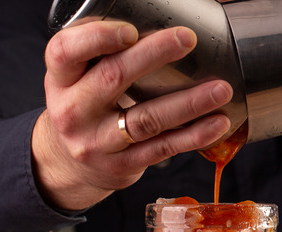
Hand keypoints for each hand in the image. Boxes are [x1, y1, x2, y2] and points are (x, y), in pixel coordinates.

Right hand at [32, 21, 232, 209]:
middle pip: (113, 78)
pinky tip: (217, 123)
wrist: (69, 165)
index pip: (66, 52)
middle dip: (154, 55)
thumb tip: (160, 15)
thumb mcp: (77, 77)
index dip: (98, 38)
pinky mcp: (122, 165)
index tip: (131, 30)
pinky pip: (163, 148)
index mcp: (61, 79)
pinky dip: (193, 136)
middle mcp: (74, 111)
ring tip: (221, 89)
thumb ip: (104, 52)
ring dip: (188, 103)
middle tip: (187, 39)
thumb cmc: (83, 106)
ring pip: (147, 119)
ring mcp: (98, 142)